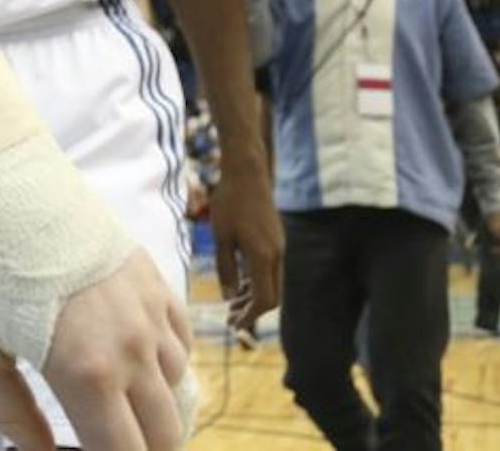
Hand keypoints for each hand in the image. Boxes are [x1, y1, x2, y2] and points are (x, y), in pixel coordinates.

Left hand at [0, 251, 193, 450]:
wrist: (5, 187)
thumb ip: (11, 411)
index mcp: (88, 373)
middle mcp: (133, 350)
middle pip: (166, 436)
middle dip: (141, 450)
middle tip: (106, 438)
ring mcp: (151, 315)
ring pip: (179, 390)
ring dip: (155, 409)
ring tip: (119, 406)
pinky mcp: (157, 283)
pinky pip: (182, 343)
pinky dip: (166, 365)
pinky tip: (135, 359)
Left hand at [207, 166, 283, 331]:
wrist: (248, 173)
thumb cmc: (229, 202)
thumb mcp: (221, 237)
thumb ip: (225, 269)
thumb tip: (228, 297)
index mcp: (263, 257)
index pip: (263, 299)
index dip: (249, 316)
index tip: (234, 325)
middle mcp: (277, 255)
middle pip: (271, 296)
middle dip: (252, 310)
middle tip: (231, 318)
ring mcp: (279, 247)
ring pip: (271, 283)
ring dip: (253, 296)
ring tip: (232, 304)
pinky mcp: (276, 239)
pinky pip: (270, 269)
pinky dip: (256, 281)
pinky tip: (239, 283)